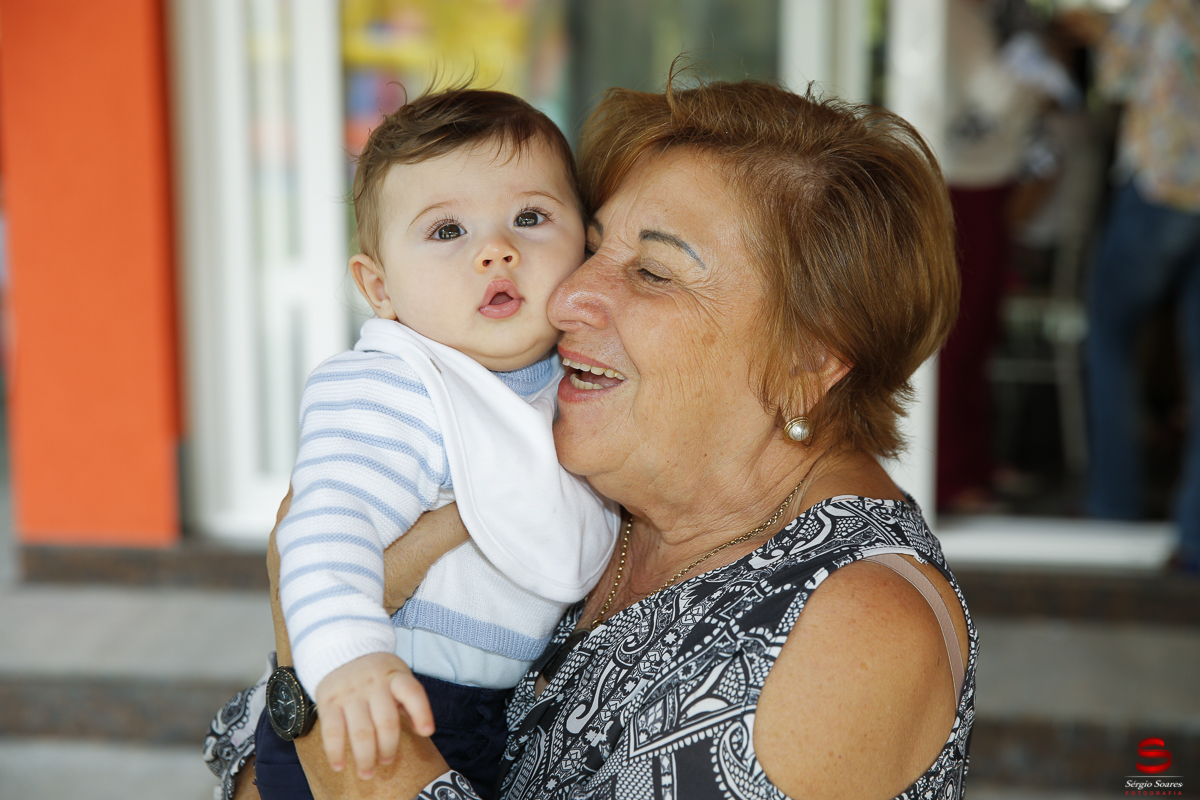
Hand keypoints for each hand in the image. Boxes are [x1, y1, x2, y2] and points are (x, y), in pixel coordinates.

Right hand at [314, 653, 434, 779]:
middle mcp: (374, 683)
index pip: (412, 693)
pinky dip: (336, 752)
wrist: (341, 649)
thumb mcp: (397, 676)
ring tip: (367, 772)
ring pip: (361, 732)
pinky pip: (332, 731)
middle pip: (386, 722)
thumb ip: (409, 701)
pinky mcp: (329, 701)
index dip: (422, 713)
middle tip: (387, 762)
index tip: (427, 732)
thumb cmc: (377, 673)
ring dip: (365, 757)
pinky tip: (340, 765)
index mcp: (395, 676)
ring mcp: (350, 692)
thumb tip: (424, 730)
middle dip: (388, 748)